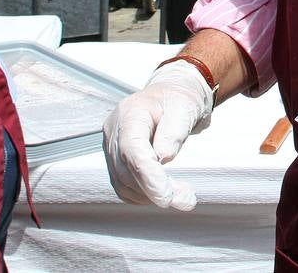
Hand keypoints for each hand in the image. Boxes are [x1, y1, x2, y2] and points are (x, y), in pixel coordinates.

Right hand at [103, 61, 214, 210]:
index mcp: (130, 112)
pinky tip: (166, 193)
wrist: (172, 96)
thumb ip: (173, 131)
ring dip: (151, 196)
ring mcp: (112, 146)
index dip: (148, 176)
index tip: (166, 197)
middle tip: (184, 201)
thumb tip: (162, 158)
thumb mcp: (185, 107)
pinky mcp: (116, 160)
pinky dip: (144, 194)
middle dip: (154, 190)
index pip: (133, 150)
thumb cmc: (179, 99)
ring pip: (124, 182)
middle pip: (126, 170)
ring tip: (182, 198)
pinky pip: (125, 185)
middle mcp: (115, 130)